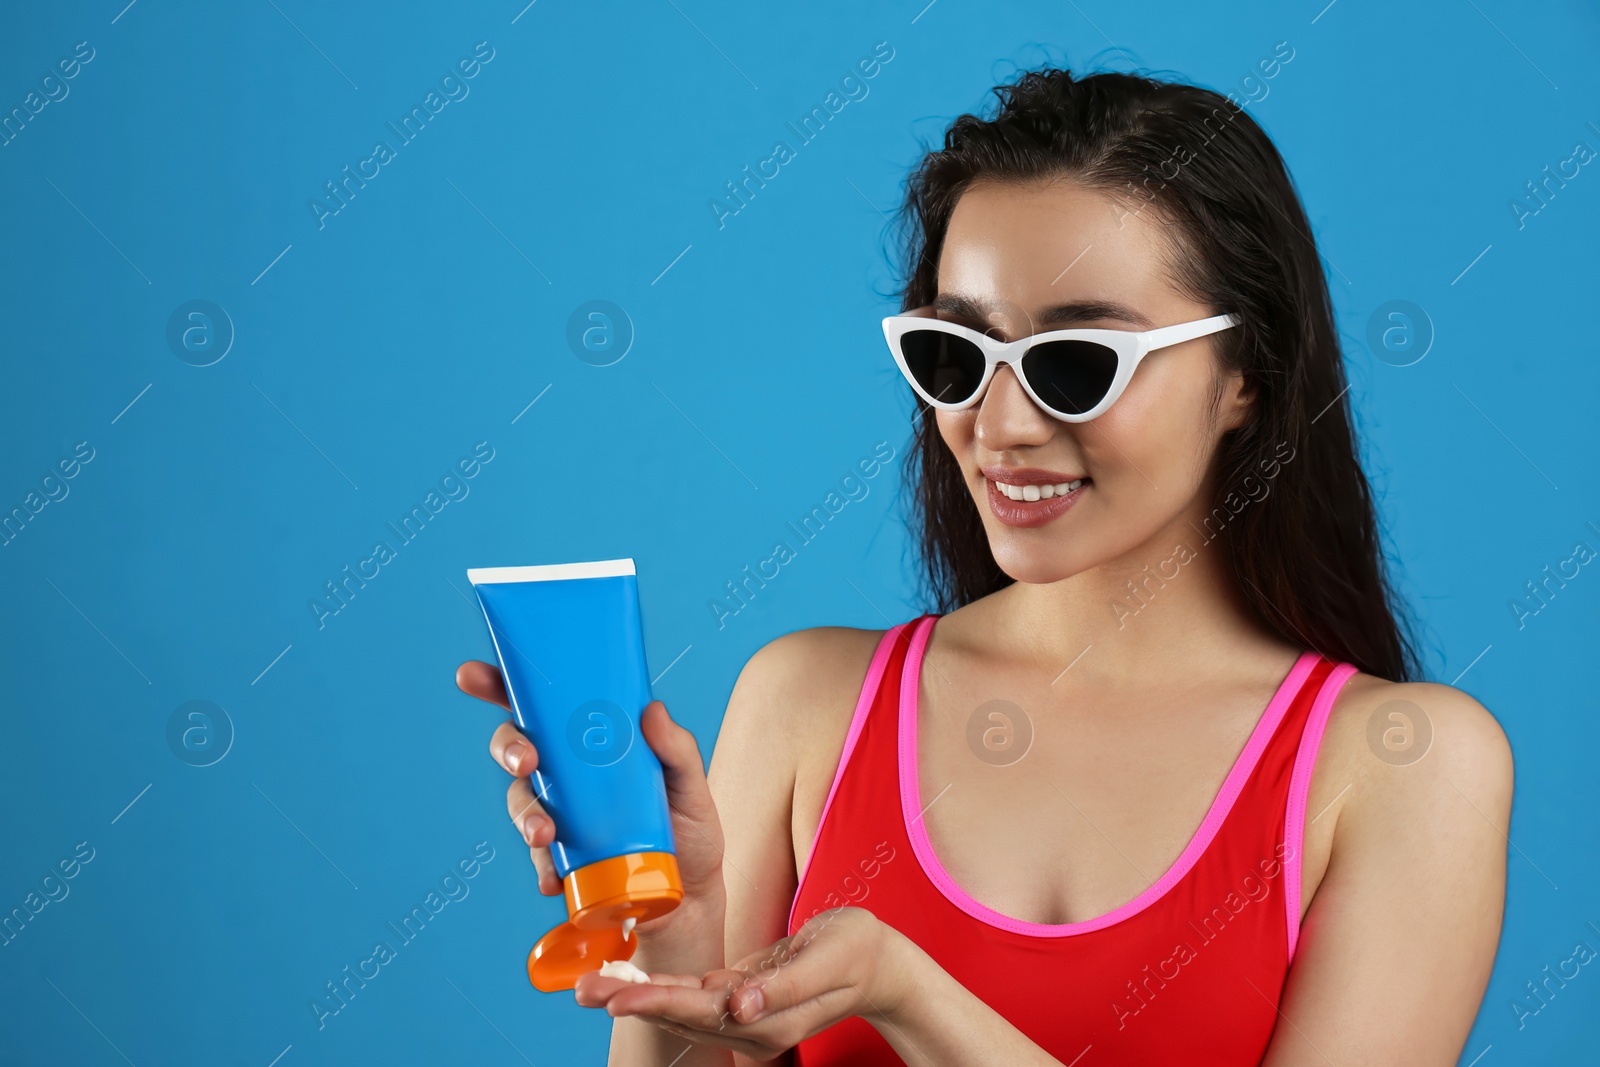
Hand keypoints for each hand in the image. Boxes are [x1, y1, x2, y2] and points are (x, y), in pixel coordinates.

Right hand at [455, 661, 727, 949]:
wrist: (688, 896)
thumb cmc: (688, 829)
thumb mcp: (690, 785)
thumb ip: (677, 748)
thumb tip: (652, 711)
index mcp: (592, 739)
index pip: (542, 703)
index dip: (501, 684)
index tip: (472, 676)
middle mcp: (568, 770)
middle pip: (517, 745)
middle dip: (509, 748)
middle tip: (525, 761)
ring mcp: (560, 811)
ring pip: (520, 799)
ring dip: (524, 813)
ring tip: (544, 833)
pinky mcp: (559, 853)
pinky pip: (535, 853)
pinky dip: (540, 864)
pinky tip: (554, 876)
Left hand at [572, 906, 915, 1060]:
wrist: (878, 960)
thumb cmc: (857, 952)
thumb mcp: (828, 962)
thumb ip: (783, 987)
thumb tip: (741, 1007)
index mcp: (767, 1019)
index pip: (701, 1011)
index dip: (657, 1002)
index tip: (617, 996)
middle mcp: (748, 1022)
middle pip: (678, 1013)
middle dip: (629, 1000)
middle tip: (582, 990)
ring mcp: (742, 1011)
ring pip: (678, 1005)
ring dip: (634, 994)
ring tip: (589, 985)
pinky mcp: (739, 992)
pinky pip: (691, 993)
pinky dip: (658, 987)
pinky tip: (627, 979)